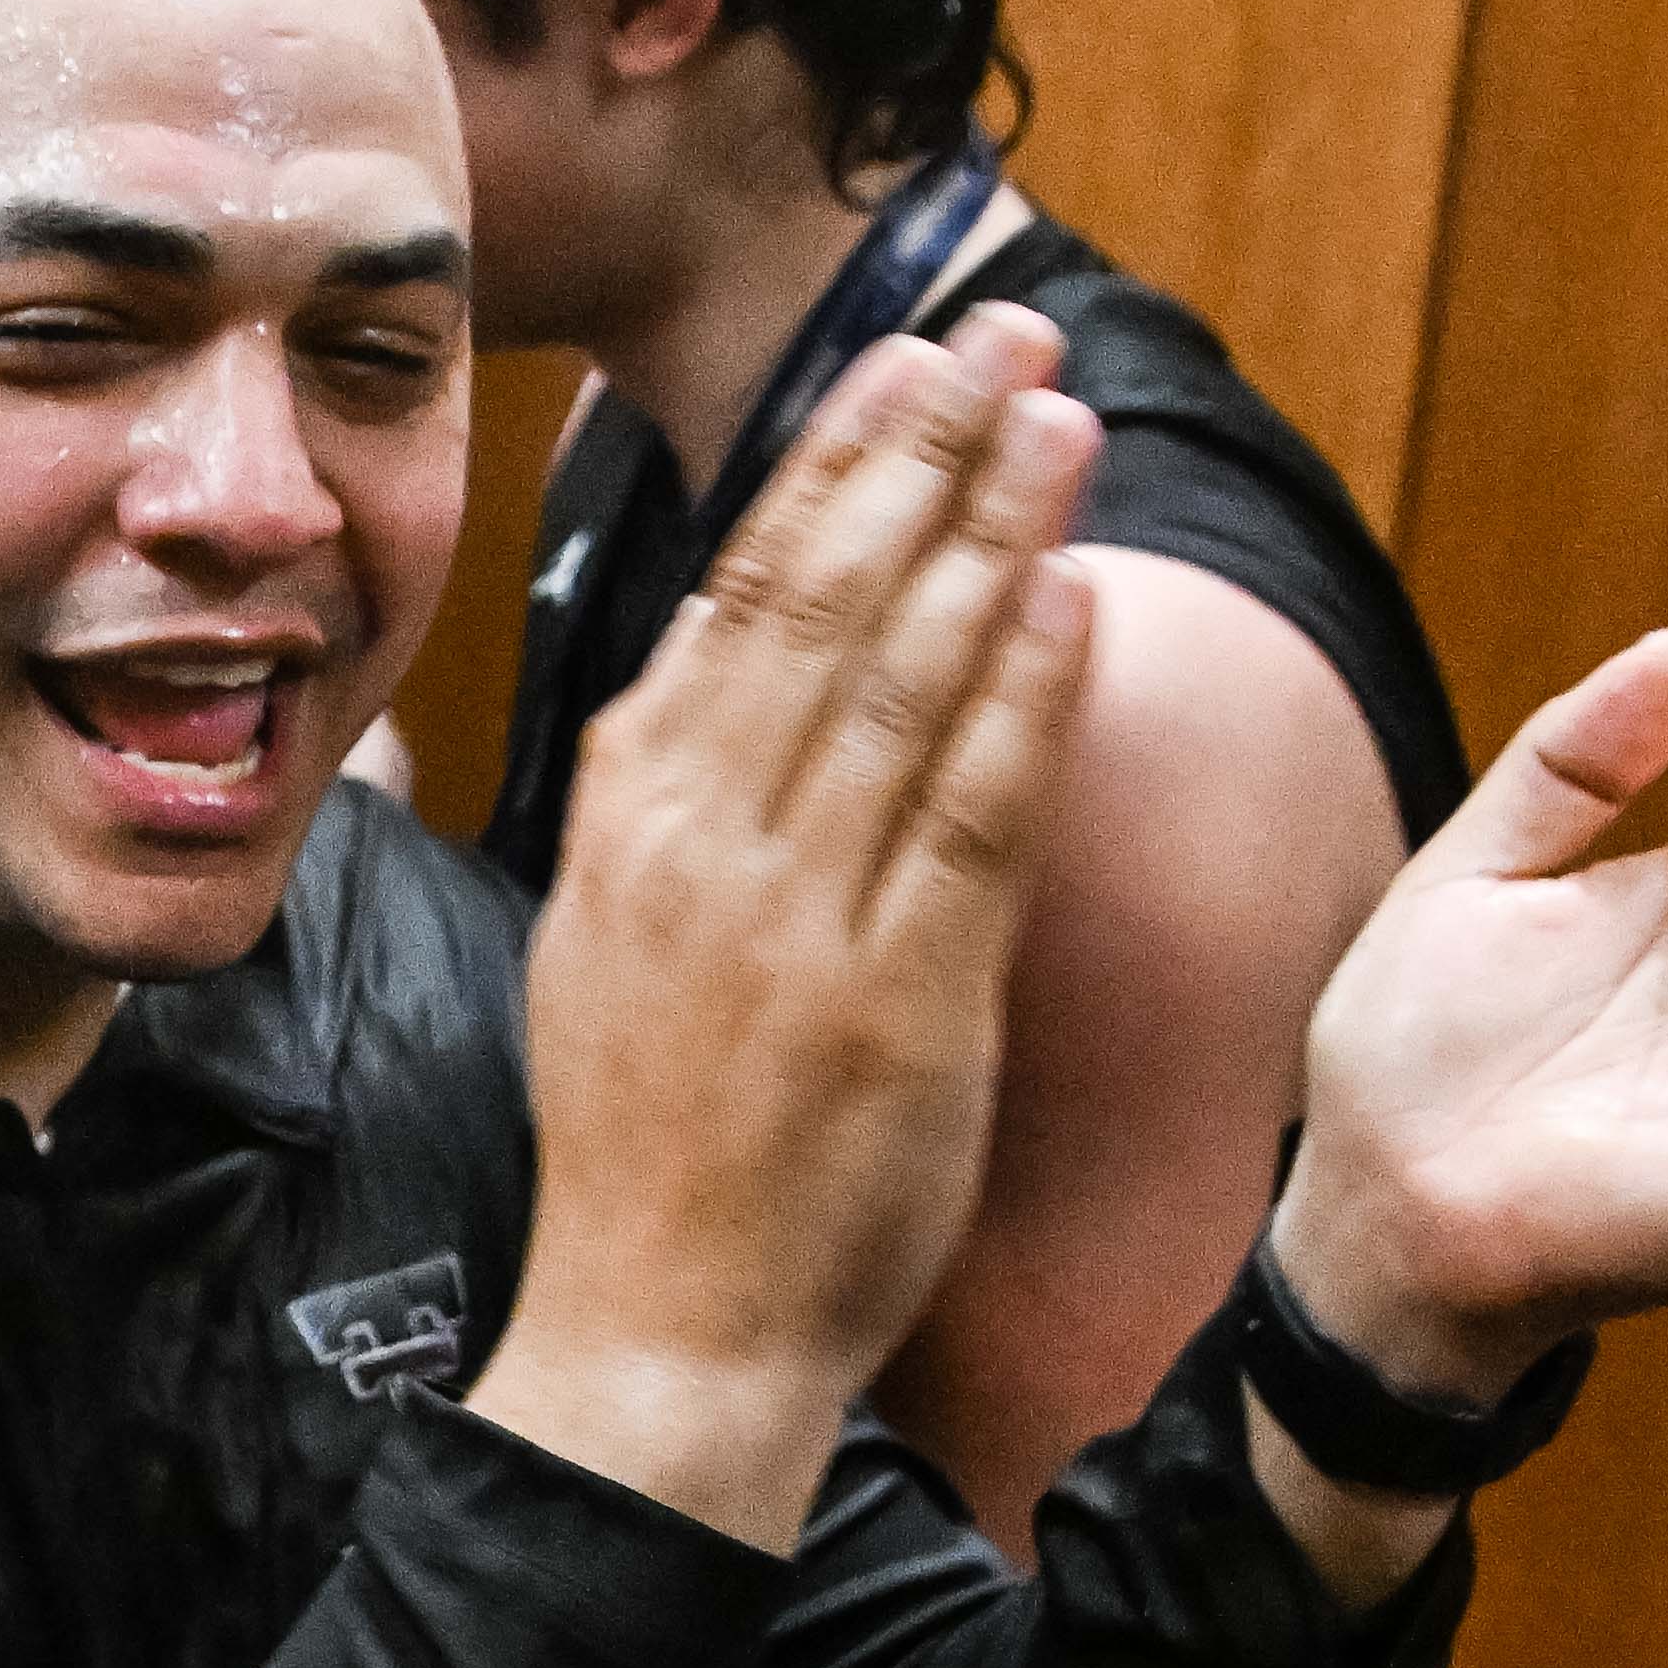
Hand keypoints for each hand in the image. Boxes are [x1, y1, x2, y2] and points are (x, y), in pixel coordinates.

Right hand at [471, 312, 1098, 1550]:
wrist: (657, 1336)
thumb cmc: (645, 1149)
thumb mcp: (596, 938)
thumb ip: (655, 802)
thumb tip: (691, 674)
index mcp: (632, 811)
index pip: (741, 591)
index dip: (833, 461)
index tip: (904, 361)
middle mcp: (704, 841)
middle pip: (827, 597)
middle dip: (923, 446)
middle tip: (1004, 331)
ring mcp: (799, 918)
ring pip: (903, 678)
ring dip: (990, 530)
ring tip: (1058, 415)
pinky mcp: (899, 1003)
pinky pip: (972, 818)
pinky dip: (1025, 698)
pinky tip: (1071, 598)